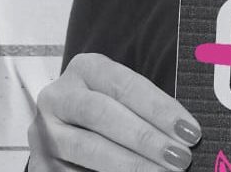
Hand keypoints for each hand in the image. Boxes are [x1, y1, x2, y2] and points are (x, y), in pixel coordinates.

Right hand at [28, 53, 201, 171]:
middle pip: (103, 114)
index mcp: (86, 69)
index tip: (190, 131)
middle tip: (180, 157)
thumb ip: (150, 109)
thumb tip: (187, 132)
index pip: (125, 86)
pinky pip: (75, 171)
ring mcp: (44, 132)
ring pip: (86, 147)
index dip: (160, 109)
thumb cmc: (112, 110)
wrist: (70, 129)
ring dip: (130, 164)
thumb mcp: (126, 98)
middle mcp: (58, 97)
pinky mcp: (40, 163)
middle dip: (146, 138)